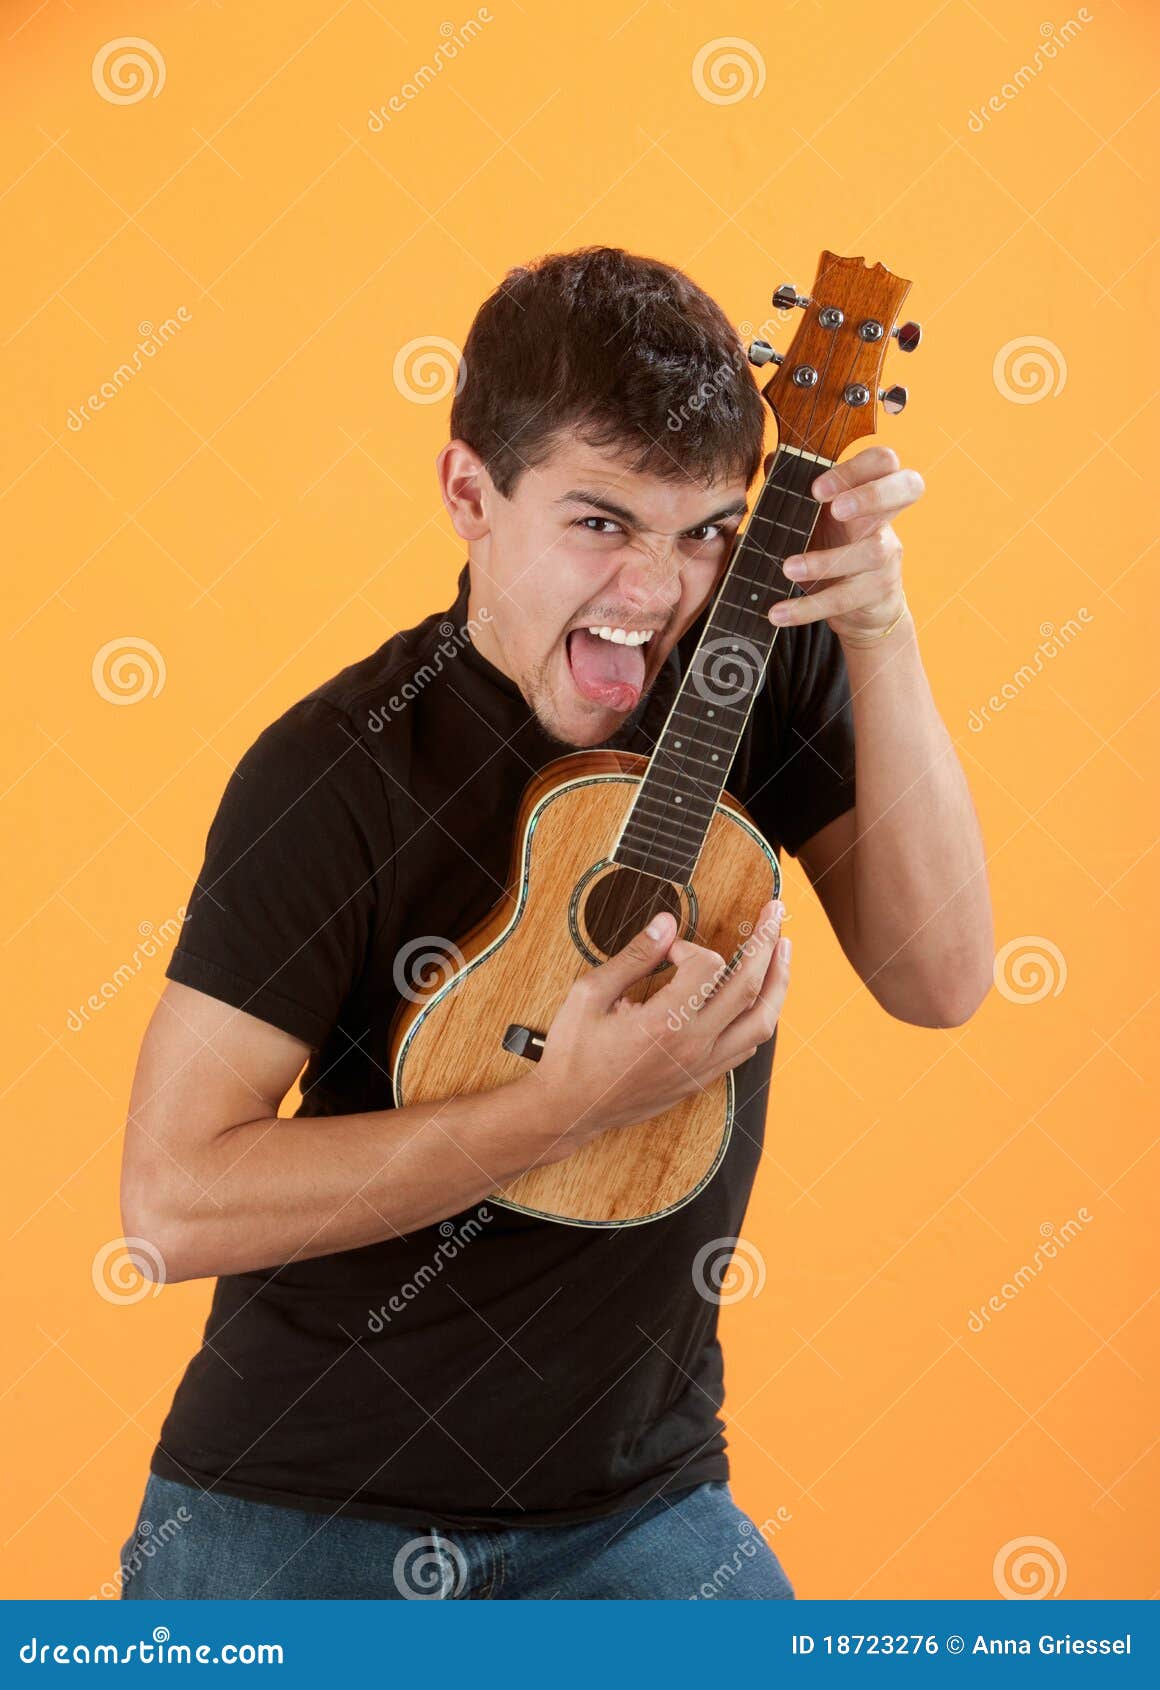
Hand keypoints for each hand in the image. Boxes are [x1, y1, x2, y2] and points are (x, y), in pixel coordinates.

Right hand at [521, 901, 790, 1164]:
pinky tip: (760, 997)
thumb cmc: (573, 1053)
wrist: (571, 1111)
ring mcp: (703, 1066)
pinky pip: (747, 1047)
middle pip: (749, 987)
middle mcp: (693, 1046)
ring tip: (783, 950)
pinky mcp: (702, 1080)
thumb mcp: (589, 995)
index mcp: (664, 1023)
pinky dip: (759, 1017)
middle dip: (765, 943)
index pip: (707, 966)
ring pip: (762, 1022)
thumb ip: (633, 957)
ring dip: (777, 982)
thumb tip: (665, 923)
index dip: (690, 946)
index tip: (667, 949)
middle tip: (774, 912)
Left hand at [767, 445, 923, 644]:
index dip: (856, 468)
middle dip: (873, 494)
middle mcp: (885, 519)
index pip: (883, 462)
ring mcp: (887, 556)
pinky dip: (808, 607)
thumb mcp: (815, 520)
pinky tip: (779, 613)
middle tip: (835, 509)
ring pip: (873, 551)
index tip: (817, 489)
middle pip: (909, 487)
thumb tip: (772, 459)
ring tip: (788, 568)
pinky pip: (845, 598)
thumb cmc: (834, 550)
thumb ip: (795, 490)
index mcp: (869, 492)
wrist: (858, 609)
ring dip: (826, 560)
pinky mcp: (878, 592)